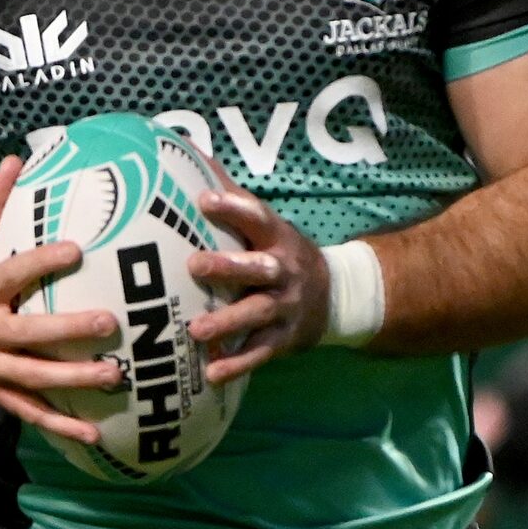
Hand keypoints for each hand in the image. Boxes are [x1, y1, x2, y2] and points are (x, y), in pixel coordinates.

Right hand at [0, 156, 120, 443]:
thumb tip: (20, 157)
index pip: (12, 274)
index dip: (42, 262)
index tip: (78, 249)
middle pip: (29, 333)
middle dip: (70, 330)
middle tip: (112, 322)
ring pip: (35, 377)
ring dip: (75, 380)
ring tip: (115, 376)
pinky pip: (31, 412)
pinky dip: (61, 425)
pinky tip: (94, 433)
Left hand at [186, 188, 328, 383]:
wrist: (337, 296)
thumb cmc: (282, 255)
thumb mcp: (268, 226)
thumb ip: (232, 197)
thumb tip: (190, 154)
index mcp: (278, 238)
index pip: (258, 217)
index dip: (234, 207)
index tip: (204, 199)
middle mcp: (284, 271)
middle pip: (259, 267)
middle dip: (228, 266)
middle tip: (194, 265)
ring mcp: (286, 307)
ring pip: (258, 314)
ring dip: (227, 322)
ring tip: (195, 330)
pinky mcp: (284, 340)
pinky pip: (260, 353)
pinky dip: (237, 365)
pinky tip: (211, 374)